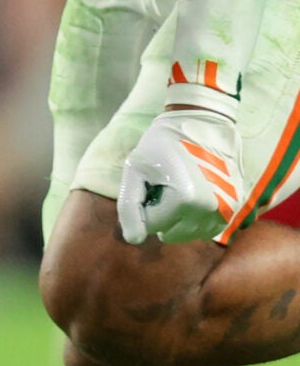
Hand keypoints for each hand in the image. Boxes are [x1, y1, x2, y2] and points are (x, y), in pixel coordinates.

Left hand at [118, 98, 245, 245]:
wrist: (203, 124)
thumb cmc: (162, 145)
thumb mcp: (135, 171)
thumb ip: (129, 208)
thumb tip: (135, 241)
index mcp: (185, 200)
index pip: (151, 225)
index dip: (145, 203)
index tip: (152, 182)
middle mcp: (211, 210)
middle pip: (170, 234)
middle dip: (162, 213)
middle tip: (165, 185)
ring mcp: (227, 211)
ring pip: (188, 234)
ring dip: (179, 216)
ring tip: (179, 187)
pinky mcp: (236, 210)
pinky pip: (207, 229)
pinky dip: (195, 218)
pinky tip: (193, 194)